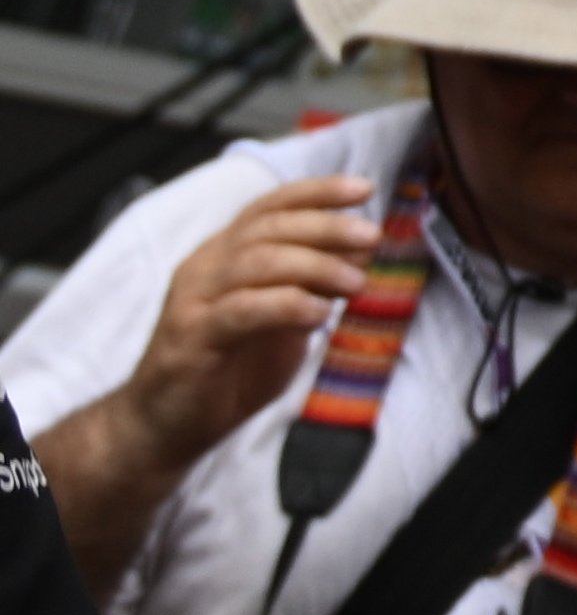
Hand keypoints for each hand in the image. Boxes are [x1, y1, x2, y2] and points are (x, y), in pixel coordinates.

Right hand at [114, 171, 377, 479]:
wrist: (167, 425)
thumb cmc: (231, 369)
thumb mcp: (283, 321)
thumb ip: (312, 286)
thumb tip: (360, 254)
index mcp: (225, 255)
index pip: (269, 207)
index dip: (316, 193)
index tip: (364, 189)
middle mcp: (206, 267)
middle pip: (268, 229)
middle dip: (326, 226)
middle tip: (372, 237)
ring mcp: (193, 300)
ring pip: (256, 263)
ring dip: (315, 266)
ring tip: (357, 282)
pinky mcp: (191, 338)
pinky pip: (242, 310)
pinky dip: (287, 305)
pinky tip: (321, 314)